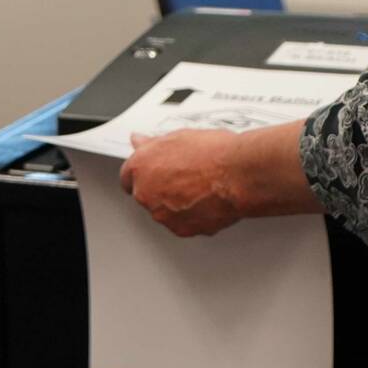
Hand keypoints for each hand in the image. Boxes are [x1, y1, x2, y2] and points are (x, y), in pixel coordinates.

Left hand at [118, 129, 246, 237]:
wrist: (238, 175)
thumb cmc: (213, 154)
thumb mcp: (178, 137)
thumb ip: (153, 144)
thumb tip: (139, 141)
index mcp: (141, 167)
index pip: (128, 176)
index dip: (144, 173)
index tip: (154, 172)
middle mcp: (146, 194)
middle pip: (146, 194)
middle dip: (161, 188)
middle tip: (185, 176)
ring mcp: (163, 215)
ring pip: (164, 211)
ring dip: (176, 203)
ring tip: (201, 187)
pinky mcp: (182, 230)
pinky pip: (182, 223)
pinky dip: (192, 216)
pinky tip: (207, 200)